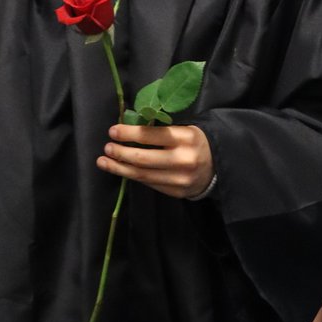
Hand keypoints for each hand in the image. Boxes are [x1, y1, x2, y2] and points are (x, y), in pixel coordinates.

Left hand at [98, 124, 213, 198]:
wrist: (217, 166)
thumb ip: (161, 130)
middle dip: (121, 153)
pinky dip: (133, 176)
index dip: (130, 133)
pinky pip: (150, 184)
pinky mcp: (176, 192)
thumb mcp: (184, 129)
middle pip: (144, 158)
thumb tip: (130, 128)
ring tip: (103, 162)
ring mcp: (179, 179)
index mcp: (186, 138)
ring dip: (120, 168)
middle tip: (106, 147)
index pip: (152, 135)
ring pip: (143, 175)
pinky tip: (122, 170)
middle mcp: (183, 159)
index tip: (113, 131)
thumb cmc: (195, 142)